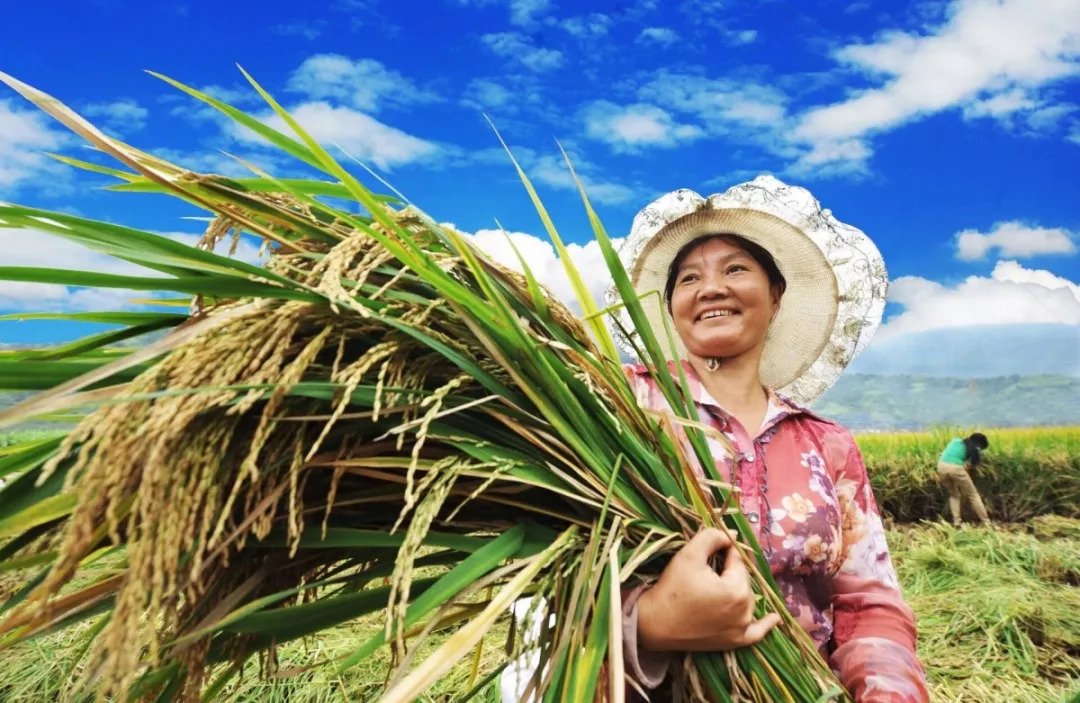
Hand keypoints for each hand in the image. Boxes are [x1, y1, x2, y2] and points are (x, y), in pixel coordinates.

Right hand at [636, 528, 781, 651]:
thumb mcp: (689, 555)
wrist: (654, 623)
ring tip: (719, 585)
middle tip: (706, 571)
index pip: (737, 561)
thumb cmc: (672, 587)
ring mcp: (741, 629)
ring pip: (746, 600)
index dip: (724, 551)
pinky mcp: (733, 642)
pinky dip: (765, 626)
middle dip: (728, 572)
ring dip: (737, 590)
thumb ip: (712, 537)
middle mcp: (745, 611)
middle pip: (742, 581)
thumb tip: (730, 534)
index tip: (713, 546)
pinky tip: (774, 619)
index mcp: (737, 589)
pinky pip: (756, 633)